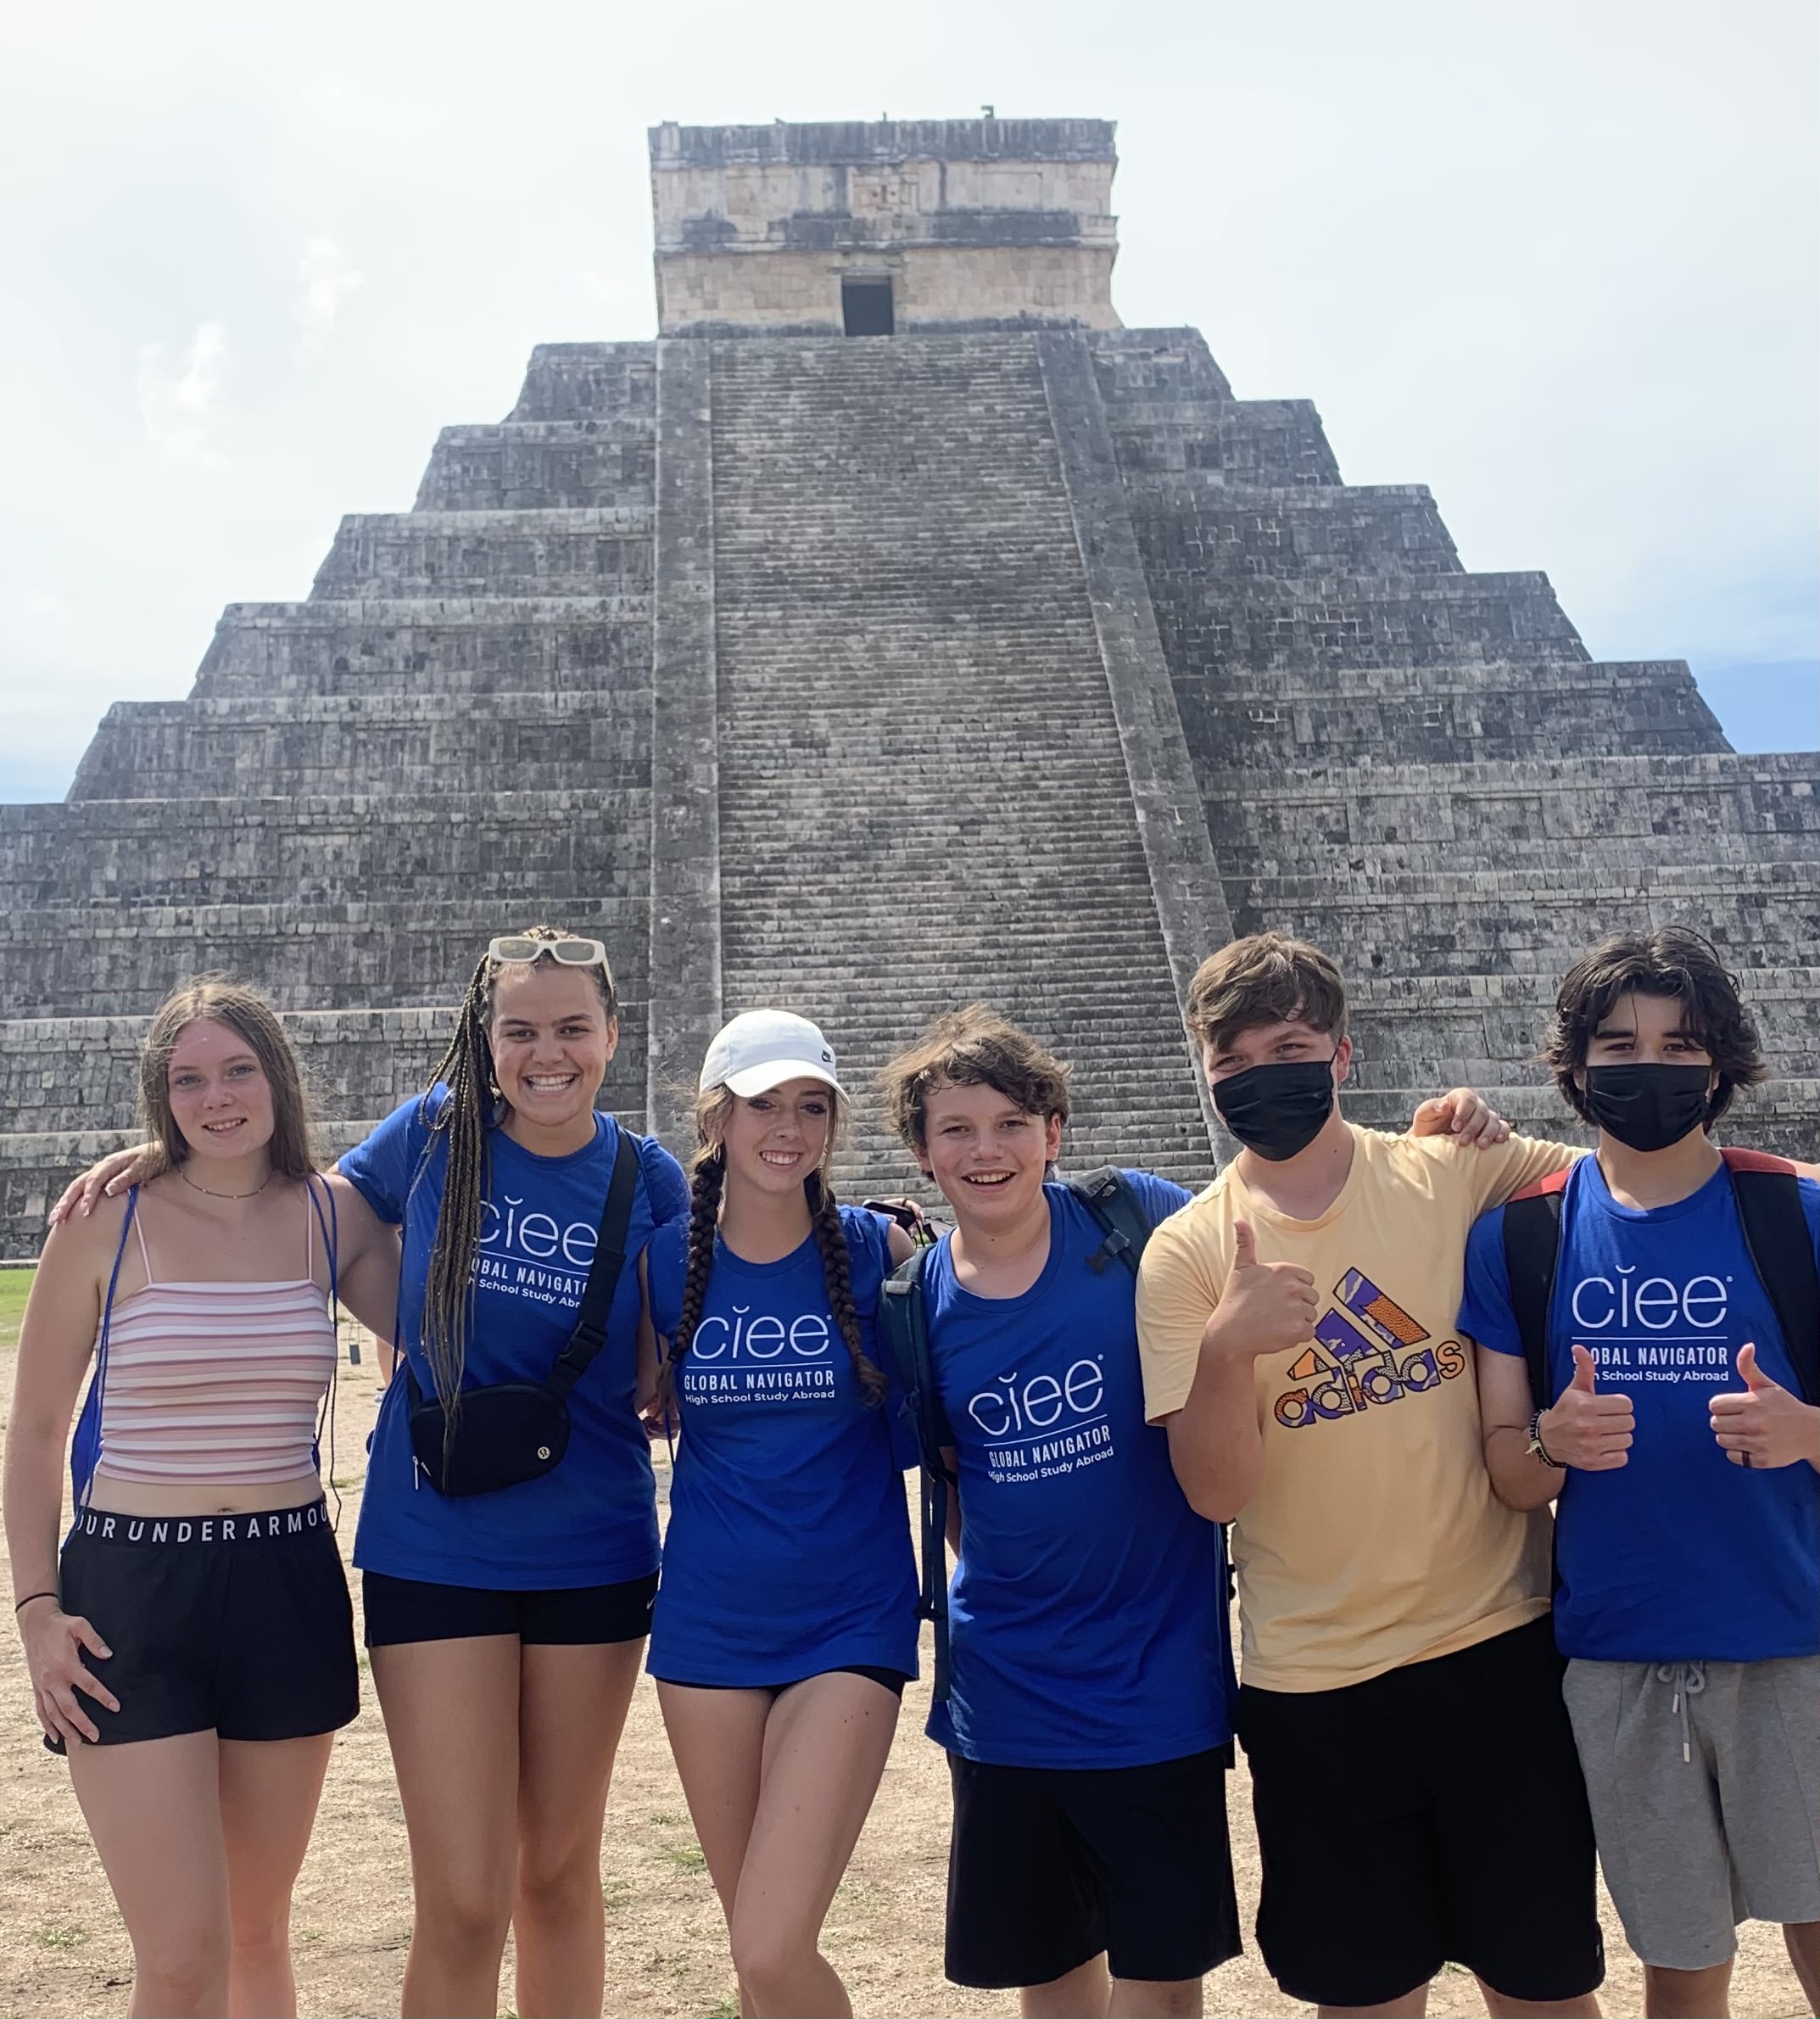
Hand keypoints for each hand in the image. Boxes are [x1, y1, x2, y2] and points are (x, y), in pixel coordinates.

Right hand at [18, 1599, 117, 1745]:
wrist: (35, 1625)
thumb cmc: (61, 1625)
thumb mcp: (80, 1625)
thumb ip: (95, 1641)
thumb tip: (109, 1655)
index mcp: (67, 1665)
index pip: (89, 1685)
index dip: (104, 1697)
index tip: (116, 1707)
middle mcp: (53, 1679)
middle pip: (69, 1707)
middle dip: (82, 1723)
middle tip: (96, 1736)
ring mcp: (43, 1686)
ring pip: (54, 1713)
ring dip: (65, 1729)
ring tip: (77, 1742)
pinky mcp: (37, 1687)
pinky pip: (41, 1710)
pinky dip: (47, 1725)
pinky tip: (55, 1736)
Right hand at [48, 1145, 158, 1226]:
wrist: (160, 1151)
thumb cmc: (154, 1159)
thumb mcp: (144, 1167)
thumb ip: (127, 1178)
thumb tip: (109, 1190)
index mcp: (111, 1163)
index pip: (94, 1181)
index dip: (88, 1197)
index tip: (85, 1212)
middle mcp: (101, 1167)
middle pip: (78, 1184)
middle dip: (66, 1202)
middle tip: (57, 1219)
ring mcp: (100, 1173)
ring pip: (77, 1187)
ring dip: (65, 1203)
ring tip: (55, 1219)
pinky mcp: (102, 1179)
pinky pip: (83, 1189)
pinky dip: (73, 1201)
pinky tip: (66, 1212)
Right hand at [1204, 1220, 1318, 1360]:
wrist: (1230, 1333)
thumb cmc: (1235, 1300)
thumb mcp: (1240, 1267)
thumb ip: (1245, 1243)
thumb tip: (1239, 1220)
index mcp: (1284, 1270)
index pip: (1308, 1279)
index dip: (1295, 1288)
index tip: (1279, 1296)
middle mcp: (1294, 1287)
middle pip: (1312, 1298)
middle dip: (1299, 1305)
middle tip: (1276, 1311)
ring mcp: (1297, 1309)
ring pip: (1311, 1315)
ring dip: (1298, 1321)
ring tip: (1277, 1322)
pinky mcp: (1299, 1330)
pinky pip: (1310, 1332)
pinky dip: (1298, 1335)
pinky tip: (1280, 1333)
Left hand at [1411, 1088, 1510, 1147]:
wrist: (1433, 1142)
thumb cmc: (1428, 1125)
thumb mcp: (1424, 1115)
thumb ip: (1432, 1107)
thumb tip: (1444, 1105)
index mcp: (1459, 1097)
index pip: (1467, 1098)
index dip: (1464, 1112)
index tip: (1455, 1127)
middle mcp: (1475, 1105)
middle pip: (1481, 1112)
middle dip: (1473, 1127)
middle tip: (1463, 1142)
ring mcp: (1486, 1117)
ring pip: (1493, 1120)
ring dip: (1488, 1133)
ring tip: (1481, 1145)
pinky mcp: (1493, 1129)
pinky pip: (1503, 1128)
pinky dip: (1503, 1133)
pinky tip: (1498, 1141)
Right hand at [1539, 1345, 1634, 1469]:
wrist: (1547, 1440)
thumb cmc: (1566, 1411)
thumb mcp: (1574, 1389)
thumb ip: (1583, 1368)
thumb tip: (1579, 1347)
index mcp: (1584, 1405)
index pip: (1625, 1404)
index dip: (1619, 1405)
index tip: (1609, 1407)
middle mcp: (1587, 1425)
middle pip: (1629, 1422)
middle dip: (1621, 1420)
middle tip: (1609, 1420)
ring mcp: (1590, 1446)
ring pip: (1627, 1439)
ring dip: (1620, 1437)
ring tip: (1607, 1434)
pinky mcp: (1593, 1462)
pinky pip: (1622, 1458)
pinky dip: (1617, 1454)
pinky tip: (1605, 1447)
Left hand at [1709, 1344, 1819, 1469]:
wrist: (1811, 1433)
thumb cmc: (1785, 1406)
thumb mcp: (1767, 1385)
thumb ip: (1749, 1367)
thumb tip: (1747, 1346)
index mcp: (1752, 1403)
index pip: (1714, 1405)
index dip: (1721, 1405)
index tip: (1732, 1407)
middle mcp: (1754, 1423)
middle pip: (1715, 1423)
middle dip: (1723, 1421)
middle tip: (1737, 1420)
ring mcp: (1758, 1442)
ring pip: (1721, 1440)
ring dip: (1729, 1436)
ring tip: (1743, 1432)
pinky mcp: (1762, 1460)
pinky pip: (1733, 1456)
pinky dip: (1737, 1452)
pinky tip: (1749, 1445)